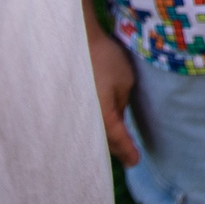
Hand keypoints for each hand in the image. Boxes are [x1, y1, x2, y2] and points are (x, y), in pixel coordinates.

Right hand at [89, 24, 140, 165]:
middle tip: (128, 158)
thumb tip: (118, 117)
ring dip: (103, 140)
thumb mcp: (125, 82)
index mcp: (103, 116)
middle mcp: (87, 120)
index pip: (118, 139)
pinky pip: (82, 123)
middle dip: (116, 150)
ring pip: (91, 134)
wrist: (76, 41)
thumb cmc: (104, 59)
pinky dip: (92, 129)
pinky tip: (97, 129)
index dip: (127, 151)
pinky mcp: (68, 106)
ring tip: (115, 147)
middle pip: (103, 142)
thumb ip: (122, 104)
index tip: (135, 162)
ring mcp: (75, 115)